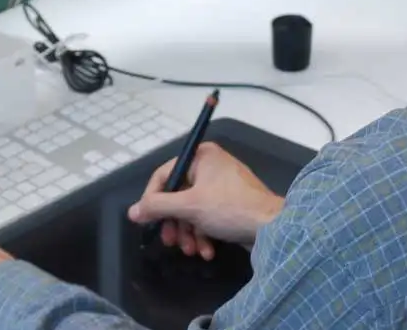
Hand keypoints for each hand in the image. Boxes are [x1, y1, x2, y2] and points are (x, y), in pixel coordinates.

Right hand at [128, 142, 282, 259]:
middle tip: (170, 242)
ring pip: (191, 209)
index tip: (146, 221)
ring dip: (189, 232)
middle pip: (178, 195)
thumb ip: (158, 207)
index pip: (164, 174)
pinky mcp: (230, 203)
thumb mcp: (189, 207)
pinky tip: (207, 250)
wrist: (273, 227)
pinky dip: (204, 233)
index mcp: (201, 156)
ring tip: (192, 251)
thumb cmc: (229, 208)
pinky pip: (207, 215)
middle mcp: (210, 165)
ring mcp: (221, 184)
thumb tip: (133, 211)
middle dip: (175, 222)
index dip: (152, 199)